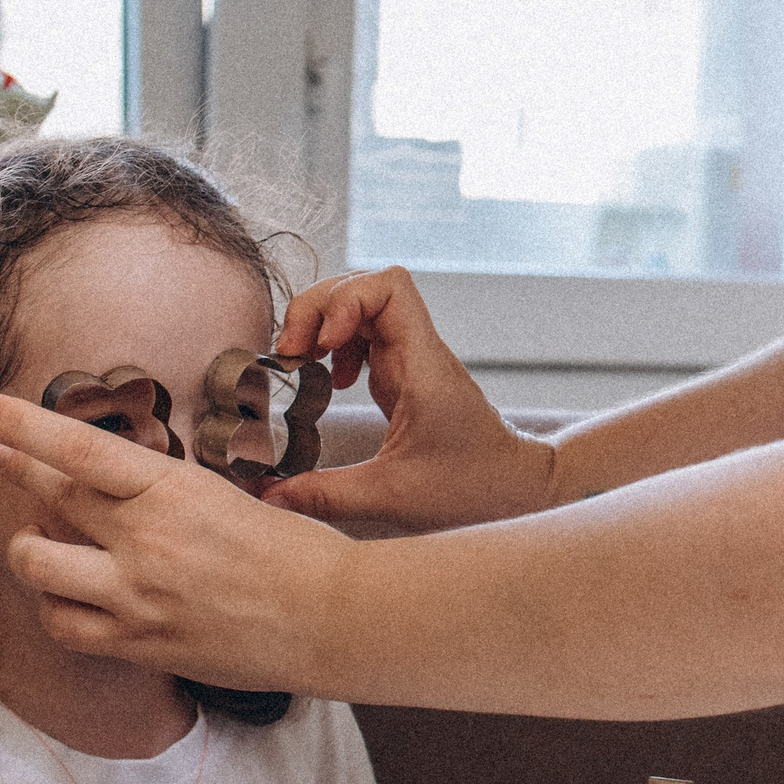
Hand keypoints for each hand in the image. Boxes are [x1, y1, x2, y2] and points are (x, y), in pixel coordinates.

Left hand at [0, 392, 354, 688]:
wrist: (330, 619)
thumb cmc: (295, 553)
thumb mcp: (227, 498)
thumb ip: (163, 496)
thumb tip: (114, 489)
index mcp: (174, 490)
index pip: (79, 448)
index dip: (21, 424)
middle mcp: (146, 539)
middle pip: (49, 496)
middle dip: (18, 470)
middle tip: (4, 460)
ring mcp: (136, 595)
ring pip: (35, 562)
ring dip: (30, 548)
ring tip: (44, 543)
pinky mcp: (137, 644)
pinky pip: (61, 624)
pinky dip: (57, 608)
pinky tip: (71, 598)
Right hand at [262, 266, 557, 533]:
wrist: (517, 486)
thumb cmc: (472, 487)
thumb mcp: (392, 496)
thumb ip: (325, 495)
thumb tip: (266, 497)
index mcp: (423, 364)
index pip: (390, 286)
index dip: (345, 299)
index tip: (323, 344)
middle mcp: (418, 351)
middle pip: (362, 286)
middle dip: (317, 309)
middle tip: (292, 354)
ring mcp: (412, 359)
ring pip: (360, 306)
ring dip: (322, 324)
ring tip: (302, 362)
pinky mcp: (405, 374)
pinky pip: (364, 335)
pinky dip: (338, 346)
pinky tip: (332, 381)